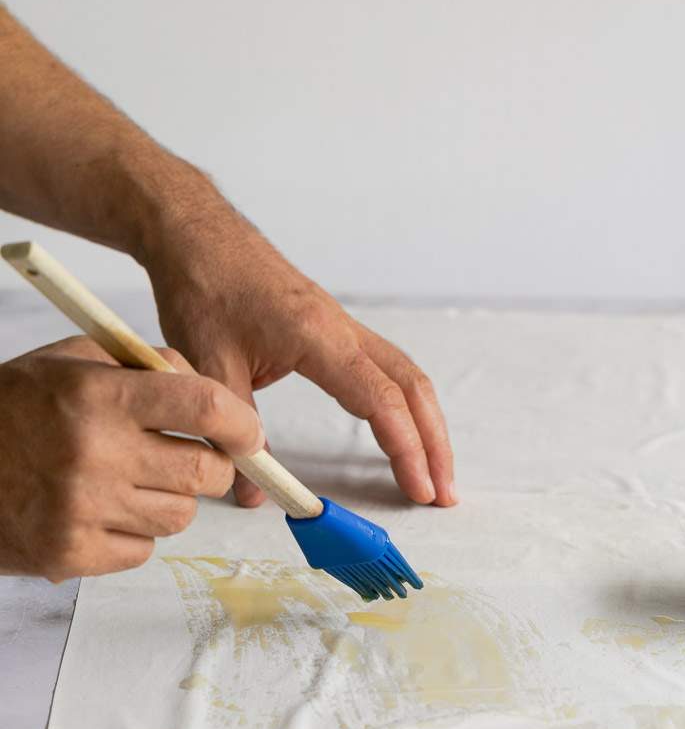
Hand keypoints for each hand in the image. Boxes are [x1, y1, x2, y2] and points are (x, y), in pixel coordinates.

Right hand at [0, 336, 263, 579]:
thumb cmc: (15, 408)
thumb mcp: (73, 361)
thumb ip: (146, 366)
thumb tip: (215, 396)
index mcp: (98, 395)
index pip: (204, 408)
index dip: (241, 424)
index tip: (248, 435)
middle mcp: (94, 452)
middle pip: (206, 473)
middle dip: (212, 467)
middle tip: (191, 461)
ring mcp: (82, 509)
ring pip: (181, 517)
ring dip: (169, 501)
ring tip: (128, 483)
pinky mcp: (71, 554)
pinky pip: (144, 551)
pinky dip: (134, 534)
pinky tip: (100, 512)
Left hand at [146, 211, 455, 508]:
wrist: (196, 234)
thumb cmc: (202, 288)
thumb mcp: (209, 368)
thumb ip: (234, 433)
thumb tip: (252, 494)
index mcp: (318, 337)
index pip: (380, 400)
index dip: (405, 449)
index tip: (418, 491)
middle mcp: (343, 329)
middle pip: (413, 387)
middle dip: (435, 442)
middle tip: (444, 493)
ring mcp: (343, 326)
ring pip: (407, 375)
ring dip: (426, 423)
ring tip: (434, 469)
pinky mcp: (334, 328)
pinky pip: (387, 366)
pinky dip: (406, 402)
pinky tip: (403, 426)